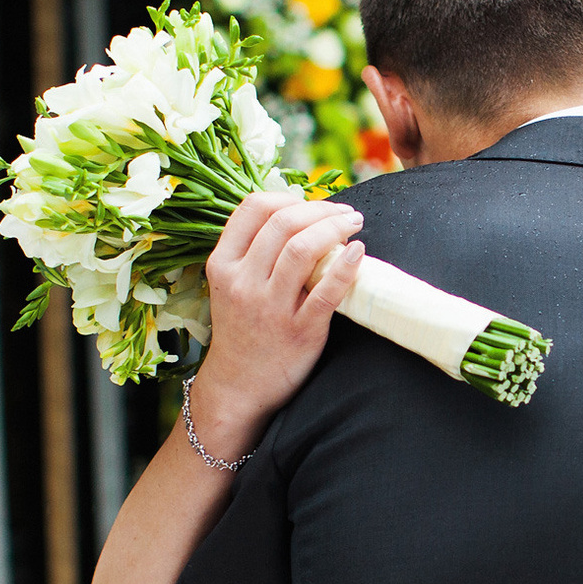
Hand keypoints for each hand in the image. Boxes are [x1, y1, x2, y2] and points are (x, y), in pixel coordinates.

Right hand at [195, 192, 364, 445]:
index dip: (288, 196)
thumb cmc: (242, 329)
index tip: (311, 204)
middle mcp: (243, 282)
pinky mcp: (300, 330)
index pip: (253, 207)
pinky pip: (326, 292)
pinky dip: (346, 267)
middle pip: (283, 222)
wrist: (239, 387)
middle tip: (344, 212)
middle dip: (321, 208)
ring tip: (353, 225)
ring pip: (303, 248)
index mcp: (223, 264)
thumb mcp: (230, 285)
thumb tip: (298, 212)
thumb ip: (252, 250)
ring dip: (335, 227)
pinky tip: (358, 254)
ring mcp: (270, 307)